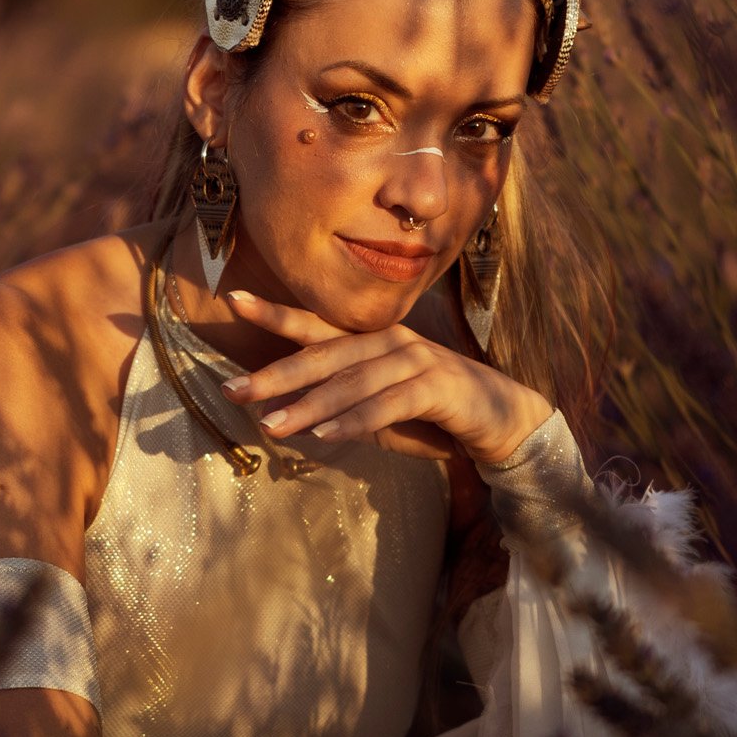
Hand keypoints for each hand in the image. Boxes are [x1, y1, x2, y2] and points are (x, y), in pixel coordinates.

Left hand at [221, 291, 552, 463]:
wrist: (502, 423)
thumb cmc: (433, 417)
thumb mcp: (378, 414)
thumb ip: (339, 409)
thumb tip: (286, 417)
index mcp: (373, 341)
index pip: (317, 326)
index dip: (275, 313)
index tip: (234, 300)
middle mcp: (390, 341)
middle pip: (325, 355)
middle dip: (276, 374)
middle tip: (234, 389)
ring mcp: (416, 360)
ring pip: (351, 382)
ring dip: (309, 406)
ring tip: (271, 425)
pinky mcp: (438, 386)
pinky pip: (388, 404)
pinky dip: (354, 420)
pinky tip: (325, 436)